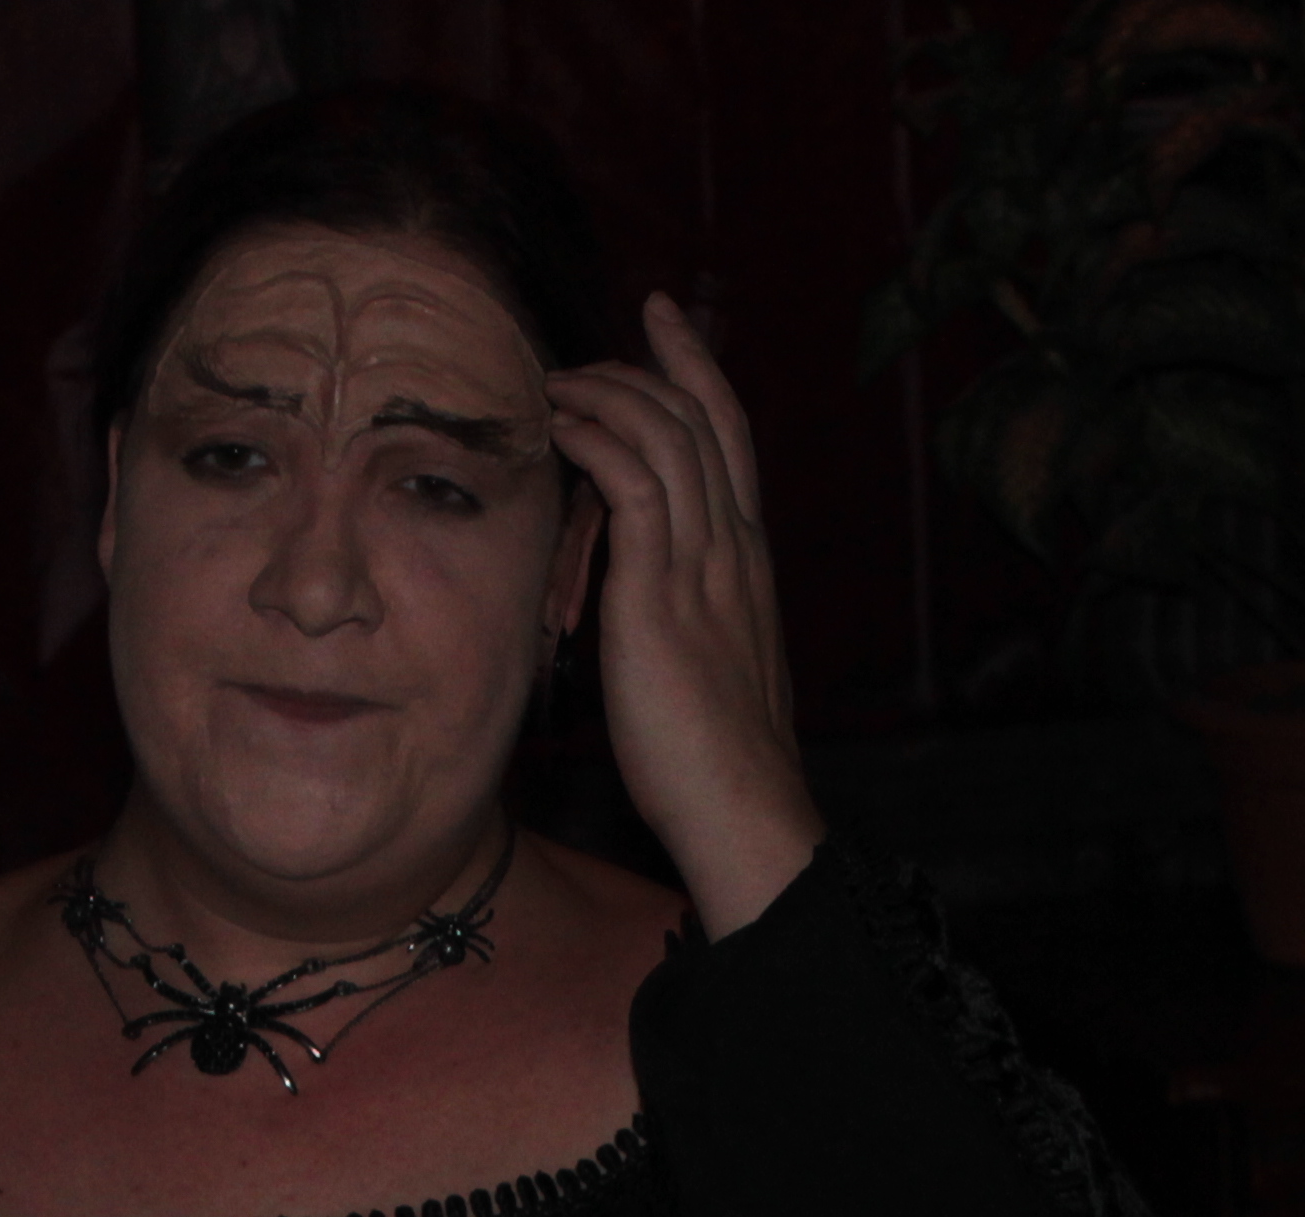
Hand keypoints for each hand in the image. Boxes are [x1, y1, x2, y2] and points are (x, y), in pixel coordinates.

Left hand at [545, 291, 823, 937]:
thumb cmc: (716, 762)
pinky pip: (633, 483)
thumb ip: (677, 613)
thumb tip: (637, 598)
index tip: (664, 320)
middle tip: (587, 348)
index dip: (697, 368)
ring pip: (667, 435)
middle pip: (702, 416)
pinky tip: (561, 430)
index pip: (730, 437)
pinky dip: (596, 441)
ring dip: (606, 395)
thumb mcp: (704, 666)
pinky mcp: (662, 593)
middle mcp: (734, 547)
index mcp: (748, 561)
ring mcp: (703, 565)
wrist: (743, 808)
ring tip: (556, 385)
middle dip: (646, 363)